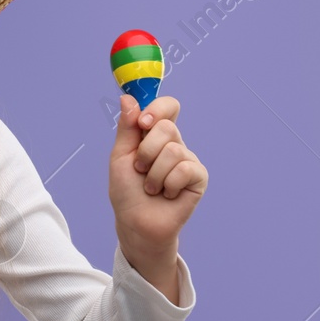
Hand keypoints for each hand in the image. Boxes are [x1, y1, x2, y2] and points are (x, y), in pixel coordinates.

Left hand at [108, 94, 206, 256]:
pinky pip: (185, 169)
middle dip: (146, 151)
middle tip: (140, 169)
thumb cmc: (127, 191)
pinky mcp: (199, 177)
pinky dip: (168, 184)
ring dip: (154, 174)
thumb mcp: (120, 156)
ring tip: (151, 188)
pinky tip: (166, 194)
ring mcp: (188, 160)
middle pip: (167, 127)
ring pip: (173, 150)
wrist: (136, 223)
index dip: (157, 109)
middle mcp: (174, 144)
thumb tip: (128, 98)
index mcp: (155, 135)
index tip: (142, 123)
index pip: (167, 107)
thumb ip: (127, 128)